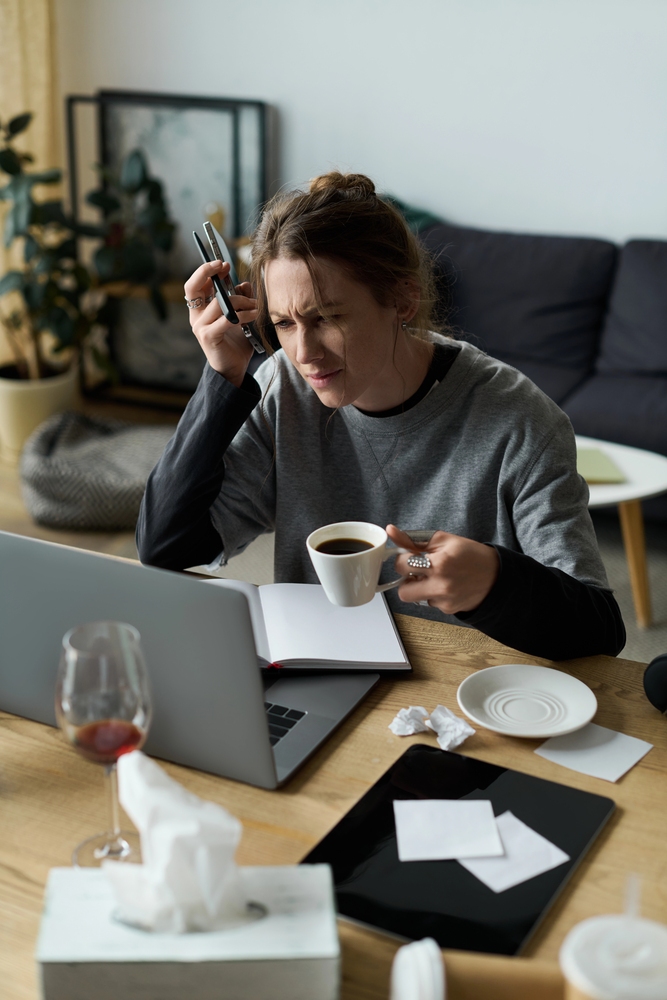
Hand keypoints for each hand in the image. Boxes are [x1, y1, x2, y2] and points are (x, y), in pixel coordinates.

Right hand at [184, 260, 257, 386]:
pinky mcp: (209, 336)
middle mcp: (196, 317)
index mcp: (200, 310)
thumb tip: (245, 284)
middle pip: (193, 286)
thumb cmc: (236, 343)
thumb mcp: (241, 317)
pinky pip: (228, 318)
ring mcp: (200, 327)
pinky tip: (254, 315)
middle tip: (224, 265)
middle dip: (207, 271)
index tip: (223, 263)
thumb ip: (242, 300)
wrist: (234, 369)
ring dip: (241, 300)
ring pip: (219, 302)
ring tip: (255, 305)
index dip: (207, 270)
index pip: (196, 284)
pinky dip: (244, 314)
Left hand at [386, 524, 499, 614]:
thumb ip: (413, 539)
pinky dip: (433, 595)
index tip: (411, 557)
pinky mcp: (448, 610)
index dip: (404, 560)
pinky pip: (430, 603)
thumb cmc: (471, 555)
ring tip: (436, 577)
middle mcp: (441, 585)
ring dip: (420, 588)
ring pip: (416, 598)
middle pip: (403, 591)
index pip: (401, 565)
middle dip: (407, 581)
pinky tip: (447, 586)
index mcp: (440, 563)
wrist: (497, 576)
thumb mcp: (444, 540)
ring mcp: (445, 600)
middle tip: (418, 572)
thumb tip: (390, 531)